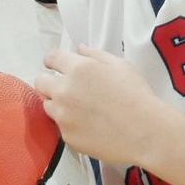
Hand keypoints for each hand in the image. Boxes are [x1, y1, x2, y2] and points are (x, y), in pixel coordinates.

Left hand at [36, 46, 161, 166]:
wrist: (144, 132)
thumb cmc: (137, 95)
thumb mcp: (121, 65)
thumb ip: (96, 55)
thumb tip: (80, 49)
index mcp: (78, 68)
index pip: (51, 58)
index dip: (52, 60)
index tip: (55, 65)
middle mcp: (64, 90)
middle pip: (40, 82)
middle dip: (49, 82)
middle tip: (65, 87)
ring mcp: (63, 115)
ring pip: (47, 105)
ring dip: (58, 103)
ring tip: (80, 108)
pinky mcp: (66, 135)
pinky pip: (60, 126)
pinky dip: (70, 123)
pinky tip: (88, 124)